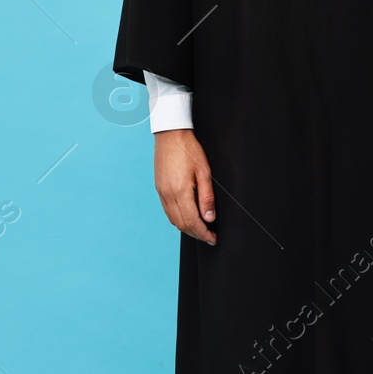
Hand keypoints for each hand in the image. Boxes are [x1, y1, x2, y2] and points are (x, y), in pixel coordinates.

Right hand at [154, 128, 216, 244]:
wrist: (170, 134)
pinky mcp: (159, 189)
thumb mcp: (204, 172)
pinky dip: (178, 219)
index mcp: (180, 191)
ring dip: (187, 228)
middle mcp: (168, 195)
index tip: (213, 239)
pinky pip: (168, 211)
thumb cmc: (189, 150)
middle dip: (196, 234)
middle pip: (182, 224)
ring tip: (200, 229)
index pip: (193, 221)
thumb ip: (206, 197)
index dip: (204, 234)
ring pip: (173, 220)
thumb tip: (209, 218)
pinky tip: (187, 217)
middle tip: (209, 237)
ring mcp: (161, 192)